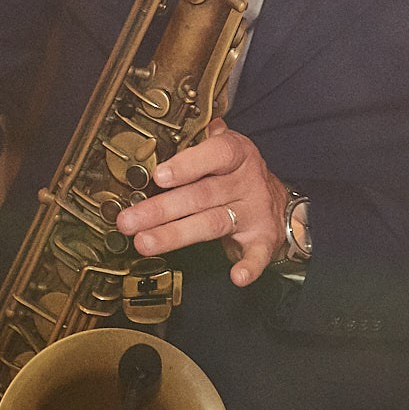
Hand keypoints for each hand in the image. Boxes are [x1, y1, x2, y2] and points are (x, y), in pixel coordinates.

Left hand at [116, 118, 288, 287]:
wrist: (280, 202)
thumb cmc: (238, 175)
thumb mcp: (224, 149)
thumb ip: (195, 142)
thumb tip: (158, 132)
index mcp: (237, 155)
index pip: (216, 154)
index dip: (187, 164)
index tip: (158, 176)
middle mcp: (246, 182)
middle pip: (201, 195)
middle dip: (161, 209)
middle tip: (129, 221)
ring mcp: (254, 212)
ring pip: (213, 223)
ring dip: (177, 235)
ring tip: (145, 243)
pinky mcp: (263, 239)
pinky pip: (258, 254)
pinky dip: (249, 266)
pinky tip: (237, 277)